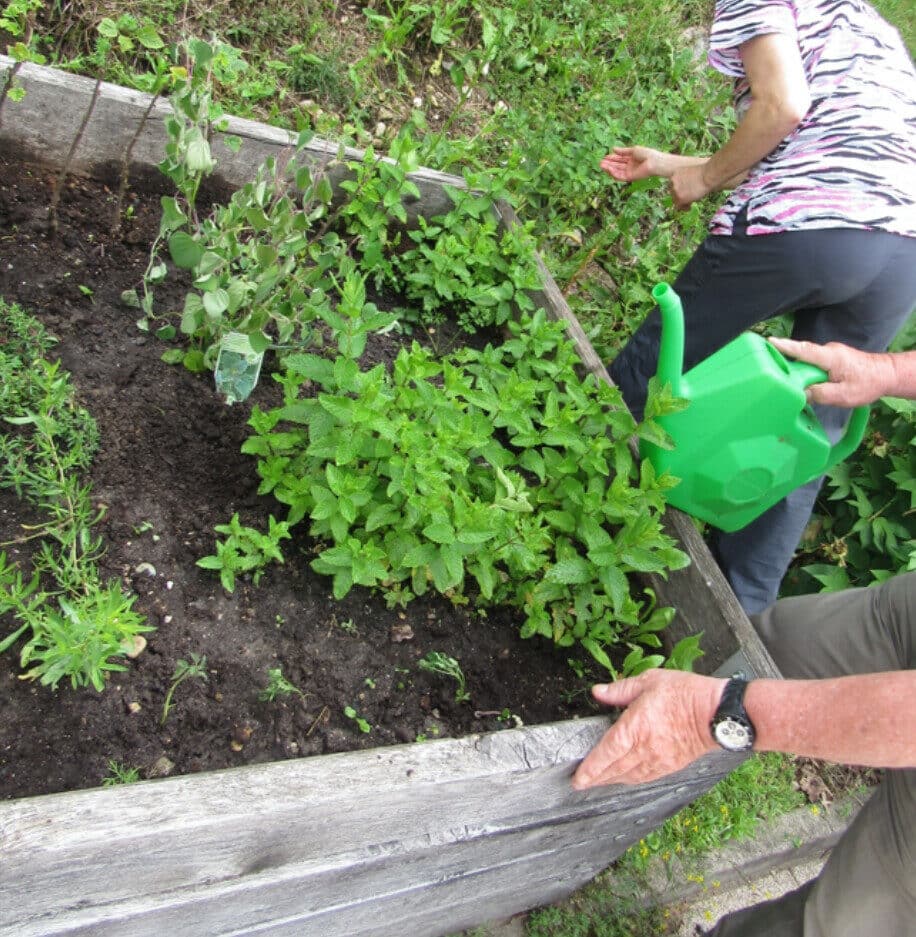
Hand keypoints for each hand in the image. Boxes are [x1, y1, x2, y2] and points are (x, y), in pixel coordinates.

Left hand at [571, 670, 723, 788]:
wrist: (717, 712)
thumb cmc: (685, 693)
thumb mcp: (649, 682)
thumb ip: (620, 690)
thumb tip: (598, 692)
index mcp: (636, 726)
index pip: (606, 753)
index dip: (590, 768)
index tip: (578, 778)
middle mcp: (645, 748)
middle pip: (614, 769)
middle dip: (595, 778)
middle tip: (581, 783)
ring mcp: (658, 760)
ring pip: (629, 777)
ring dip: (611, 781)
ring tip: (598, 782)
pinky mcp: (671, 765)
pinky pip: (645, 777)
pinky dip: (631, 780)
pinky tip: (625, 778)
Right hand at [600, 146, 666, 182]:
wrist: (655, 162)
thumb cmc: (647, 154)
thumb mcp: (633, 150)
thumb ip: (623, 151)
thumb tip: (613, 149)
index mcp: (631, 159)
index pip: (619, 159)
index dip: (612, 158)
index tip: (605, 156)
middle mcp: (630, 166)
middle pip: (617, 166)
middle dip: (609, 164)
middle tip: (600, 162)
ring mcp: (629, 172)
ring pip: (617, 171)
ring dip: (609, 169)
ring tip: (602, 165)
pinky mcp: (630, 178)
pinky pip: (620, 176)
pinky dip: (613, 173)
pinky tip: (608, 169)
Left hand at [669, 164, 711, 210]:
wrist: (708, 176)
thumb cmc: (705, 173)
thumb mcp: (691, 174)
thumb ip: (685, 181)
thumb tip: (686, 190)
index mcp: (675, 174)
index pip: (673, 185)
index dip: (678, 190)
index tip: (684, 193)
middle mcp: (672, 181)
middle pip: (673, 193)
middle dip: (680, 196)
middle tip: (688, 200)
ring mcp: (675, 190)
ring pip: (675, 200)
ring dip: (682, 202)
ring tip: (690, 204)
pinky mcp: (679, 198)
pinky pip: (679, 206)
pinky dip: (684, 208)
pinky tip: (690, 207)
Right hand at [768, 338, 891, 406]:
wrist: (887, 374)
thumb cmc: (868, 383)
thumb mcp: (844, 395)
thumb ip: (820, 394)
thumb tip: (801, 394)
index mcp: (831, 357)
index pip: (804, 350)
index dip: (785, 347)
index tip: (769, 342)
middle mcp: (828, 351)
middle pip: (801, 355)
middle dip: (786, 362)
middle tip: (769, 370)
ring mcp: (829, 353)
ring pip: (806, 361)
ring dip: (798, 371)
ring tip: (787, 381)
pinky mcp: (830, 358)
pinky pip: (812, 363)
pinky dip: (805, 371)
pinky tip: (803, 382)